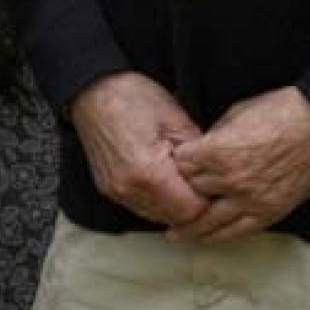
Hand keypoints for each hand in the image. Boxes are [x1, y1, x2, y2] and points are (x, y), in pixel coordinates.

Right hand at [70, 71, 210, 224]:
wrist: (93, 91)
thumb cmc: (133, 97)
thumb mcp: (176, 118)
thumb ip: (198, 153)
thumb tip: (214, 174)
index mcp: (148, 173)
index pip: (191, 209)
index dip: (208, 198)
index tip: (215, 182)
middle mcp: (129, 190)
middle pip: (175, 219)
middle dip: (193, 203)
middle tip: (203, 179)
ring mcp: (116, 193)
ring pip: (158, 217)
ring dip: (174, 204)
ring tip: (183, 177)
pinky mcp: (109, 190)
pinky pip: (141, 207)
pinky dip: (157, 200)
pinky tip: (164, 179)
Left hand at [167, 86, 309, 243]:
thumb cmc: (283, 110)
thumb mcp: (238, 111)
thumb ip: (215, 134)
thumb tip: (200, 148)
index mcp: (218, 151)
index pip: (180, 166)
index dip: (175, 166)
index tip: (171, 169)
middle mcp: (229, 179)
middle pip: (191, 194)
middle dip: (181, 194)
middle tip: (170, 201)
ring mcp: (250, 200)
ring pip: (208, 222)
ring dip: (189, 228)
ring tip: (175, 235)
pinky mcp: (269, 212)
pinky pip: (236, 232)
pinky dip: (217, 236)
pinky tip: (205, 238)